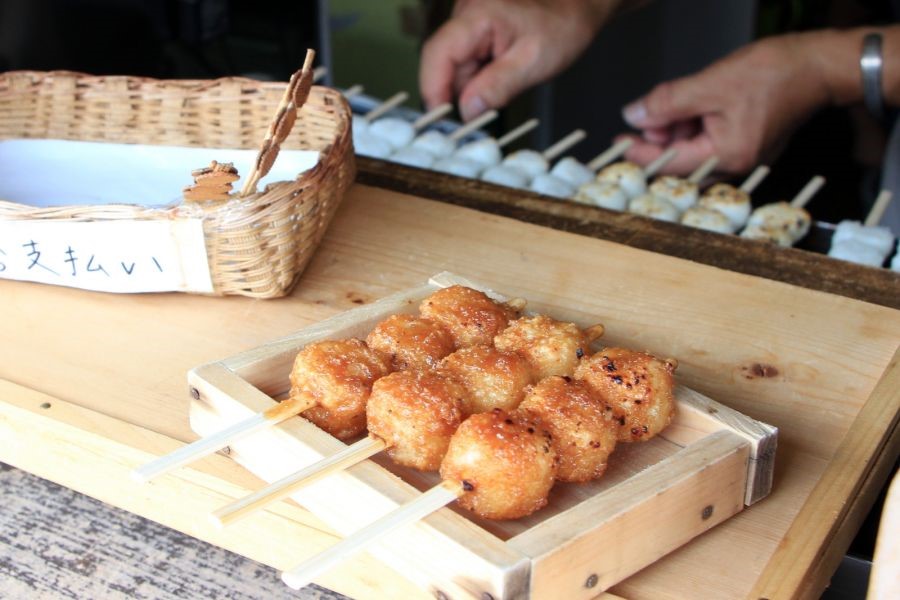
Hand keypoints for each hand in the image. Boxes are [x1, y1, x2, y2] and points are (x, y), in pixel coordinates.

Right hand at [420, 0, 613, 120]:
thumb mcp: (533, 63)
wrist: (576, 6)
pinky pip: (464, 59)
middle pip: (444, 62)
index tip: (441, 118)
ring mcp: (467, 19)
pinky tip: (501, 74)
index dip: (433, 89)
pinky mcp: (472, 28)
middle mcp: (466, 11)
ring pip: (454, 64)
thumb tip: (467, 111)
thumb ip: (497, 87)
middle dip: (459, 91)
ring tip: (506, 81)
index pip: (437, 53)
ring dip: (471, 84)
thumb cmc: (562, 26)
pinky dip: (478, 76)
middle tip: (486, 109)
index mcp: (478, 14)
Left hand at [619, 33, 832, 175]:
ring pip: (693, 152)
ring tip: (676, 103)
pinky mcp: (746, 145)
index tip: (619, 143)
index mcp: (729, 156)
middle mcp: (737, 165)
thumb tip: (635, 115)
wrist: (817, 64)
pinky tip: (693, 107)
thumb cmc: (775, 73)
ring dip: (677, 132)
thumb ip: (667, 103)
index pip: (670, 163)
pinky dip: (694, 128)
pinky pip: (709, 144)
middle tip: (647, 114)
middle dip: (660, 139)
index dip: (640, 152)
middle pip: (680, 162)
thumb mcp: (709, 84)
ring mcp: (743, 157)